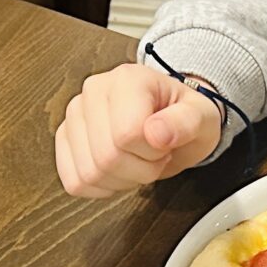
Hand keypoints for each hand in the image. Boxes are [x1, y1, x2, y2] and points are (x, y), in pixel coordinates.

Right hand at [55, 62, 222, 196]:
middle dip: (139, 170)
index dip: (152, 152)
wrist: (168, 118)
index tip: (164, 143)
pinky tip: (117, 171)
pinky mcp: (65, 137)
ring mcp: (75, 114)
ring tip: (136, 160)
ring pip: (89, 173)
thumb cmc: (182, 116)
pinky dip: (100, 187)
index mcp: (128, 80)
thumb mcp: (201, 117)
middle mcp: (94, 90)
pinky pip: (74, 181)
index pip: (127, 134)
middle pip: (106, 157)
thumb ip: (185, 123)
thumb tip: (156, 133)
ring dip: (121, 180)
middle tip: (153, 155)